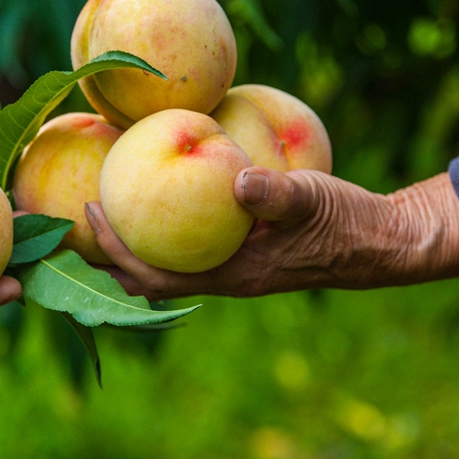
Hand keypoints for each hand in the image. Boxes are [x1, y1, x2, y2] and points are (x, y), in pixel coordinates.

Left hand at [85, 167, 458, 299]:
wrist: (380, 242)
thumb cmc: (346, 223)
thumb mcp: (312, 201)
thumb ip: (276, 194)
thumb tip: (238, 181)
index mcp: (230, 276)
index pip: (153, 276)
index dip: (115, 250)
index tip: (89, 212)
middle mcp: (223, 277)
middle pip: (146, 276)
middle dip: (106, 253)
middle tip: (78, 212)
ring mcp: (231, 267)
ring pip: (164, 262)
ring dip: (131, 243)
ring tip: (106, 204)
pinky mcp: (241, 252)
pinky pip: (189, 245)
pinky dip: (163, 228)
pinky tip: (160, 194)